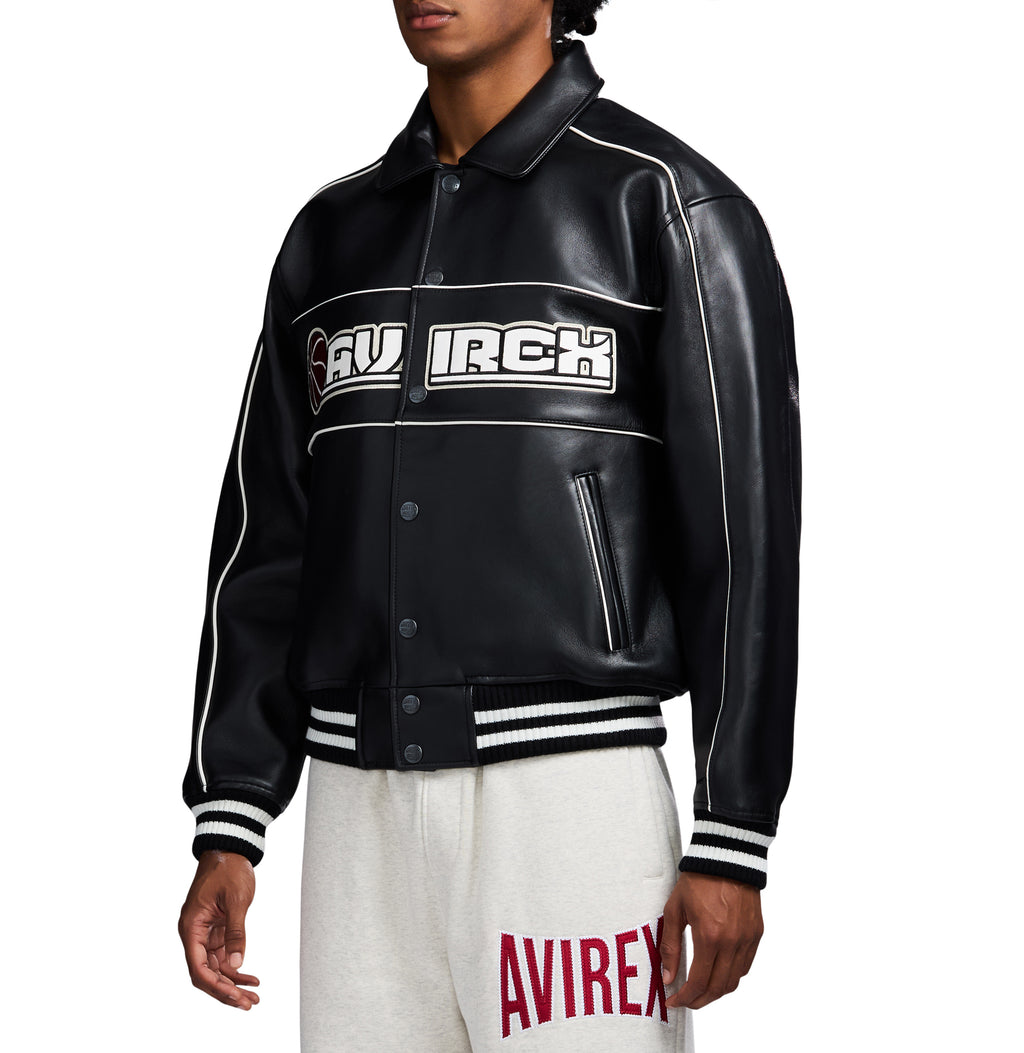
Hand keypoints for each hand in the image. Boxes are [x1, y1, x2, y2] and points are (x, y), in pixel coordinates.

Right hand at [178, 850, 260, 1009]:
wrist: (230, 850)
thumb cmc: (229, 869)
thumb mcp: (237, 900)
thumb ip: (236, 932)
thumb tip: (237, 963)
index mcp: (191, 927)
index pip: (198, 967)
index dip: (216, 986)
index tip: (235, 997)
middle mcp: (194, 933)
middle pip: (206, 973)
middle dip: (226, 991)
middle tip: (248, 1004)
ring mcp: (204, 933)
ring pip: (215, 968)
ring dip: (233, 983)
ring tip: (253, 997)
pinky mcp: (215, 930)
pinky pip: (223, 956)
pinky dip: (236, 968)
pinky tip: (251, 978)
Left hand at [660, 871, 763, 1009]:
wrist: (726, 857)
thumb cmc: (697, 880)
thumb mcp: (675, 909)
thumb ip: (670, 946)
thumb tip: (667, 976)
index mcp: (710, 936)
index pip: (699, 982)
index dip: (685, 998)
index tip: (673, 1001)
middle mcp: (732, 942)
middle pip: (718, 988)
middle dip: (700, 1001)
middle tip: (685, 1001)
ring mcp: (747, 939)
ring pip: (734, 981)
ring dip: (716, 991)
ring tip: (700, 990)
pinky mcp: (756, 934)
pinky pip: (745, 966)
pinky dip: (731, 976)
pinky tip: (718, 972)